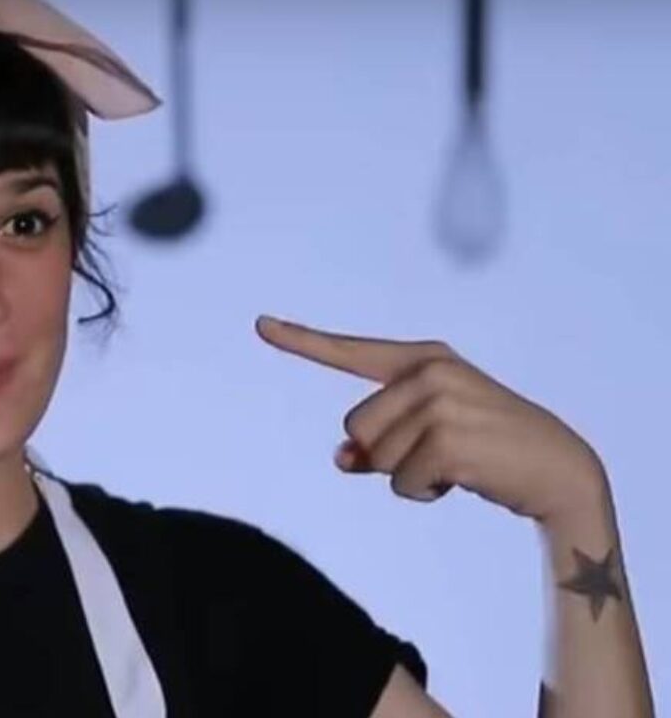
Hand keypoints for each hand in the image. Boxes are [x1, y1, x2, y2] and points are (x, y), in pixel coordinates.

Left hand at [255, 316, 607, 524]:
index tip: (260, 324)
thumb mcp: (428, 436)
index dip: (300, 340)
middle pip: (355, 427)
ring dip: (409, 476)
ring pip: (377, 457)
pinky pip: (400, 482)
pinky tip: (462, 480)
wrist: (558, 468)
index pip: (349, 351)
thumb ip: (378, 442)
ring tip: (456, 463)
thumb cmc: (485, 449)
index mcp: (423, 359)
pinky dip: (425, 493)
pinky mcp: (447, 438)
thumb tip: (340, 460)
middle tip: (439, 453)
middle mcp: (429, 370)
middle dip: (386, 454)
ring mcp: (440, 401)